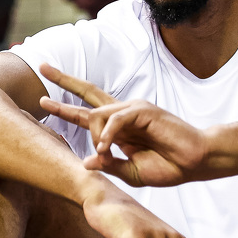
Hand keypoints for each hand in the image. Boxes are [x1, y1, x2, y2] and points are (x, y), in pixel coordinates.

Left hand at [38, 63, 237, 184]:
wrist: (195, 162)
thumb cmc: (167, 166)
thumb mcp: (129, 172)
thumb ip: (107, 165)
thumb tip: (84, 163)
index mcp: (118, 127)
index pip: (86, 110)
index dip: (64, 105)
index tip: (42, 99)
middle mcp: (123, 113)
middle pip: (88, 92)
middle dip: (64, 80)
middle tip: (42, 66)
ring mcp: (133, 109)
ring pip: (97, 114)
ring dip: (95, 135)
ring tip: (103, 153)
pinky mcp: (144, 111)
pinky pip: (115, 120)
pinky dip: (107, 135)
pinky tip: (106, 148)